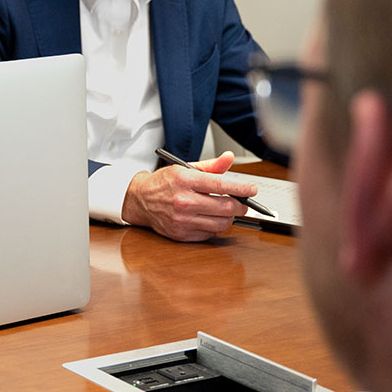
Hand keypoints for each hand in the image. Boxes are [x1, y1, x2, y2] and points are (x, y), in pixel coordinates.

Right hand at [121, 151, 258, 240]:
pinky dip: (215, 226)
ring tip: (226, 210)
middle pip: (226, 207)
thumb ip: (210, 166)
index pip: (222, 185)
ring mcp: (182, 219)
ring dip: (229, 217)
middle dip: (240, 205)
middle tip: (242, 202)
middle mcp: (183, 201)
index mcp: (185, 180)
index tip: (251, 189)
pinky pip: (210, 233)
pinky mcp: (181, 233)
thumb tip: (229, 158)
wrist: (140, 200)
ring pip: (221, 223)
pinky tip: (210, 218)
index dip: (242, 188)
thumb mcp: (184, 168)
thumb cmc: (163, 183)